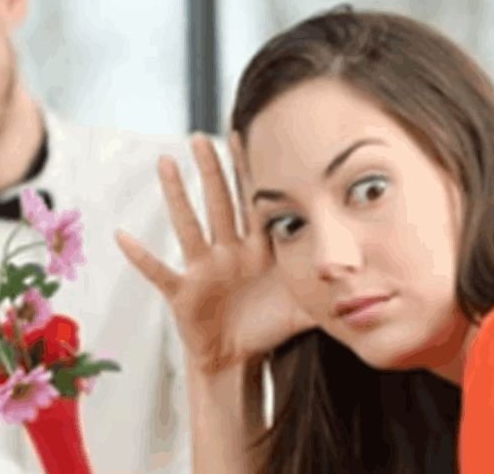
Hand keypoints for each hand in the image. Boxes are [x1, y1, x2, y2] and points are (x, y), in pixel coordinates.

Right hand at [115, 133, 313, 375]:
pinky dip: (141, 256)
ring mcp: (203, 269)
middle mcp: (227, 252)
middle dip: (212, 170)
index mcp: (256, 250)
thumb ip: (332, 285)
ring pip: (189, 225)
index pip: (254, 202)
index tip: (246, 135)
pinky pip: (159, 271)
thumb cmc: (268, 326)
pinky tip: (122, 236)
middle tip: (202, 136)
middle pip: (219, 203)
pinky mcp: (183, 292)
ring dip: (176, 195)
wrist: (238, 359)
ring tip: (165, 163)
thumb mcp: (305, 304)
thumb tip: (370, 272)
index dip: (250, 171)